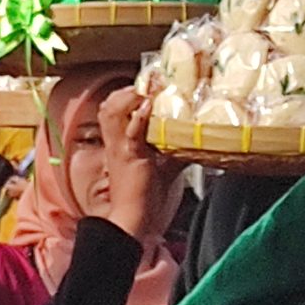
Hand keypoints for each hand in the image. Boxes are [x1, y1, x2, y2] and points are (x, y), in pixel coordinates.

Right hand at [96, 87, 181, 242]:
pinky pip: (128, 130)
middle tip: (147, 84)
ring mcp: (119, 148)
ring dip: (129, 97)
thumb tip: (195, 143)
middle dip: (126, 91)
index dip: (127, 96)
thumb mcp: (162, 170)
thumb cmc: (145, 200)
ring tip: (146, 90)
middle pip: (108, 106)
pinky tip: (147, 105)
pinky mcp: (129, 155)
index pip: (114, 111)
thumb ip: (174, 153)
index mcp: (120, 145)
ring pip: (111, 111)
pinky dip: (138, 115)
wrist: (132, 220)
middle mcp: (115, 143)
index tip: (147, 87)